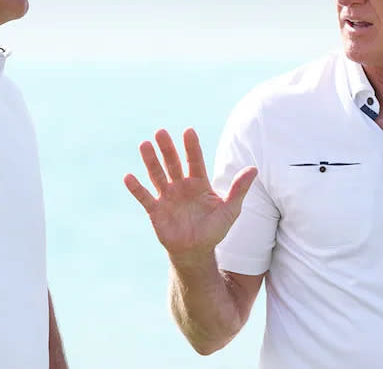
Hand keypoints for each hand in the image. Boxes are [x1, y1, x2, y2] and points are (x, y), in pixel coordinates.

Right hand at [124, 128, 257, 261]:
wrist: (196, 251)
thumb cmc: (214, 229)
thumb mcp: (230, 209)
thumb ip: (239, 189)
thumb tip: (254, 168)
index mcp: (199, 183)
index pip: (195, 161)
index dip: (192, 147)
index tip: (188, 131)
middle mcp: (181, 185)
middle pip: (173, 163)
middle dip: (167, 148)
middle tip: (161, 132)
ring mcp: (167, 197)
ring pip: (157, 175)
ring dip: (150, 161)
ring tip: (144, 145)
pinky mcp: (155, 210)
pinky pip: (144, 197)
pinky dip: (136, 188)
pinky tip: (128, 176)